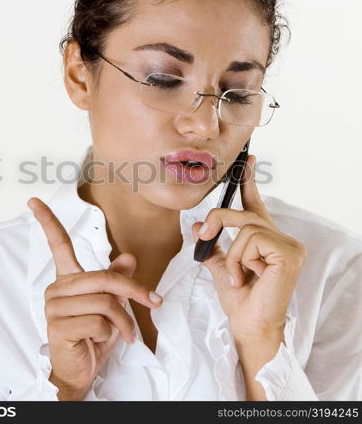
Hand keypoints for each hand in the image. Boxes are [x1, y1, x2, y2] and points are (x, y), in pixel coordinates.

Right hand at [27, 197, 162, 400]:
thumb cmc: (93, 336)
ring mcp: (55, 307)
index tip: (34, 201)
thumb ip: (117, 280)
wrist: (79, 371)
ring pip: (105, 302)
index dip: (48, 221)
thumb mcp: (111, 305)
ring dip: (124, 321)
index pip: (57, 245)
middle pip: (104, 278)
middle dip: (134, 292)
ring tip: (124, 333)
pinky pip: (99, 322)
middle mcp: (57, 289)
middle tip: (154, 302)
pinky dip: (111, 334)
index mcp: (67, 279)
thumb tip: (129, 258)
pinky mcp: (59, 326)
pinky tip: (99, 341)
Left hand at [191, 155, 306, 343]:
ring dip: (232, 253)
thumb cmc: (240, 300)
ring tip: (237, 275)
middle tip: (204, 236)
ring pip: (246, 226)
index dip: (250, 182)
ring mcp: (289, 246)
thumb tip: (197, 225)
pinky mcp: (288, 253)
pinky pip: (251, 239)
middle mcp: (281, 238)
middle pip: (244, 213)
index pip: (256, 205)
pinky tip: (247, 277)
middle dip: (218, 221)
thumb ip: (213, 245)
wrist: (249, 325)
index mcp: (266, 239)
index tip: (248, 161)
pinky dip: (240, 258)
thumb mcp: (221, 267)